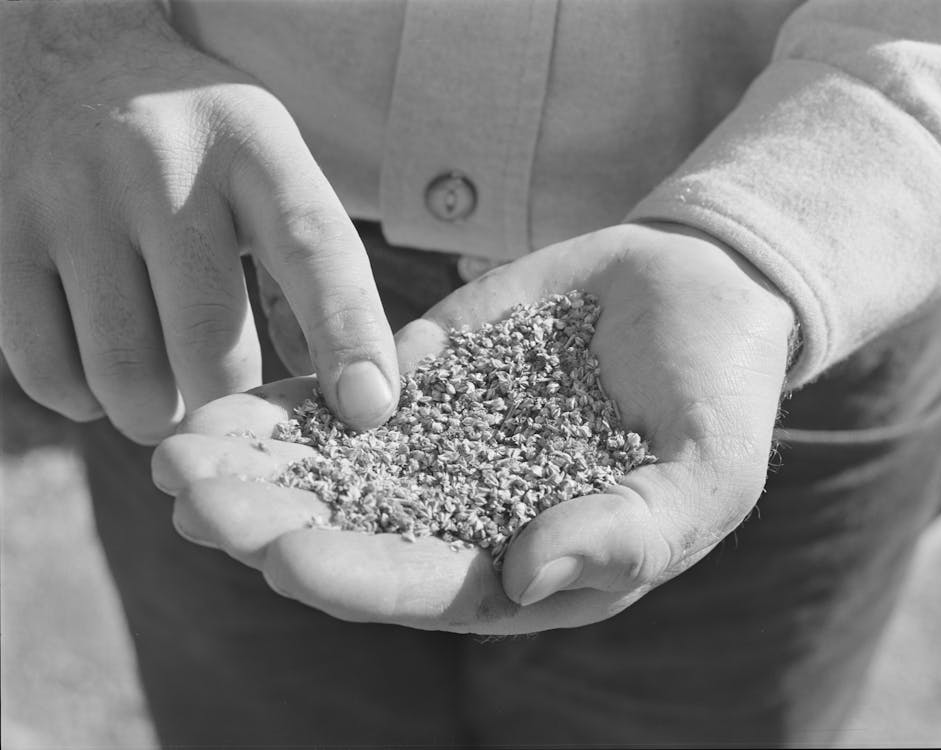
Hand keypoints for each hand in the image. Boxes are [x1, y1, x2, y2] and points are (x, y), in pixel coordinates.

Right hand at [0, 2, 396, 442]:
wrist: (70, 55)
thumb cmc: (201, 143)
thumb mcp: (271, 174)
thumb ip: (310, 278)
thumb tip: (344, 395)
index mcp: (253, 146)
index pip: (315, 250)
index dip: (347, 337)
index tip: (368, 409)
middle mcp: (159, 163)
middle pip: (206, 340)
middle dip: (228, 408)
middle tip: (234, 414)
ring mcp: (72, 196)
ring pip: (123, 371)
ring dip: (159, 414)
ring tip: (171, 394)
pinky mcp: (5, 233)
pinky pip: (48, 370)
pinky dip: (87, 400)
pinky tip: (106, 368)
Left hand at [153, 224, 794, 632]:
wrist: (699, 296)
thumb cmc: (721, 399)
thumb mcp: (707, 475)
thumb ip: (629, 534)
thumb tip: (527, 579)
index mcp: (530, 566)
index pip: (430, 588)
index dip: (358, 576)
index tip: (286, 555)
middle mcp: (469, 521)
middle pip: (354, 538)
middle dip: (271, 524)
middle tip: (194, 500)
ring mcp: (440, 454)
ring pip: (333, 476)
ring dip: (257, 471)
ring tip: (176, 455)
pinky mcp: (422, 387)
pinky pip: (345, 403)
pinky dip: (285, 408)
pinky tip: (221, 405)